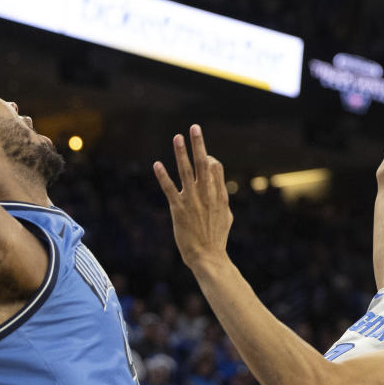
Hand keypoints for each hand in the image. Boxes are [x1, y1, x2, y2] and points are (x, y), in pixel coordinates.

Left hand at [154, 125, 232, 271]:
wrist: (208, 257)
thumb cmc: (216, 238)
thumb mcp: (226, 215)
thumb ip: (222, 198)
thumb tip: (221, 187)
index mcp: (219, 194)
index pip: (215, 167)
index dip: (208, 157)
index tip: (203, 155)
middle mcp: (207, 194)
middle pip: (203, 163)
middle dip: (199, 144)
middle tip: (194, 127)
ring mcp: (192, 201)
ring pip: (186, 171)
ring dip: (181, 153)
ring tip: (177, 137)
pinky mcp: (179, 209)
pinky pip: (170, 189)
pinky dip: (163, 176)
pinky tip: (157, 164)